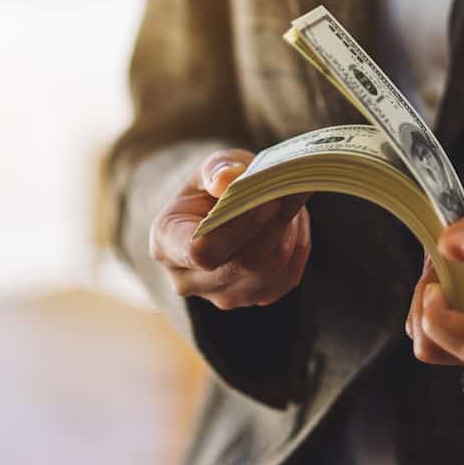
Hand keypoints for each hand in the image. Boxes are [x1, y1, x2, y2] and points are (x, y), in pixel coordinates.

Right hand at [149, 149, 311, 309]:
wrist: (217, 209)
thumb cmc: (212, 185)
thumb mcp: (211, 165)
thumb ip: (216, 168)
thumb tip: (228, 180)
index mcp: (166, 243)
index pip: (201, 252)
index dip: (238, 230)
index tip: (268, 201)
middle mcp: (188, 279)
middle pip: (241, 266)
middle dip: (275, 228)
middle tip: (297, 192)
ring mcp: (220, 295)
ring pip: (267, 274)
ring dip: (289, 235)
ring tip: (294, 199)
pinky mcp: (251, 299)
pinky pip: (284, 279)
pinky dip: (297, 249)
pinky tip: (295, 221)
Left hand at [405, 185, 463, 372]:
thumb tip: (450, 247)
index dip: (442, 321)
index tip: (432, 286)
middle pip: (446, 351)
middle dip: (427, 307)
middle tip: (441, 266)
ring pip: (432, 348)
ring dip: (424, 307)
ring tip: (448, 273)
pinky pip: (430, 339)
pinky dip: (425, 311)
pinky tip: (447, 285)